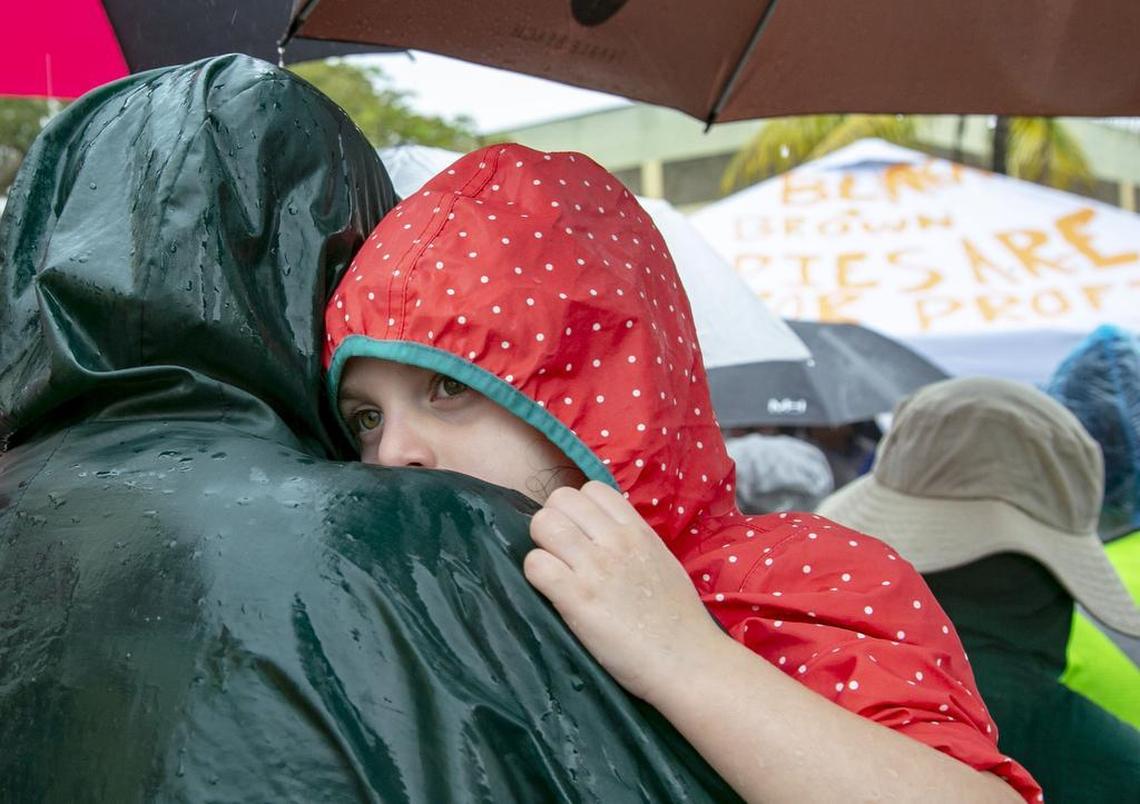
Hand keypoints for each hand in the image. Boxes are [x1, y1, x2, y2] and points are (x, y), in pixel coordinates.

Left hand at [524, 481, 724, 701]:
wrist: (687, 661)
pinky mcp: (577, 598)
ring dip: (540, 545)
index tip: (579, 533)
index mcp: (638, 531)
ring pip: (543, 525)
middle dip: (553, 522)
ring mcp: (595, 567)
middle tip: (559, 552)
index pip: (592, 489)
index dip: (577, 508)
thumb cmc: (678, 620)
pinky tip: (550, 591)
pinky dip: (535, 575)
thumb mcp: (661, 562)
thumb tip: (603, 534)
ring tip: (553, 570)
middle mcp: (615, 541)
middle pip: (560, 499)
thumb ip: (633, 543)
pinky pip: (536, 564)